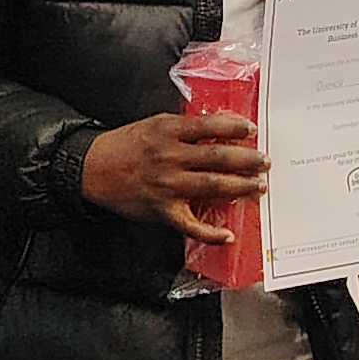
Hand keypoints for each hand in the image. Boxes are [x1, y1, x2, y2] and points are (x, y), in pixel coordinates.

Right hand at [80, 111, 268, 247]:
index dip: (234, 126)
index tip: (252, 129)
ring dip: (240, 186)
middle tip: (264, 161)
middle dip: (247, 159)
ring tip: (259, 186)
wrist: (93, 168)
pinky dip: (211, 233)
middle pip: (218, 157)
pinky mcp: (163, 210)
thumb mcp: (154, 124)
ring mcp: (168, 185)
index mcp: (169, 131)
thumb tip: (217, 125)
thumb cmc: (125, 145)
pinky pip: (191, 225)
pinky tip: (227, 235)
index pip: (209, 126)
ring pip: (212, 185)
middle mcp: (171, 157)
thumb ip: (184, 127)